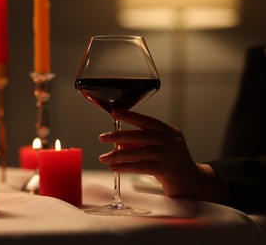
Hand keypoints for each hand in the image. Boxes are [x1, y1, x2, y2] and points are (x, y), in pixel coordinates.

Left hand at [99, 109, 227, 202]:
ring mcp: (170, 155)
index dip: (130, 115)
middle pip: (140, 135)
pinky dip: (125, 166)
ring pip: (138, 152)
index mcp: (169, 132)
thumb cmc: (171, 163)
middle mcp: (171, 141)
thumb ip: (140, 144)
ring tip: (104, 157)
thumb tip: (118, 141)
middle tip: (103, 138)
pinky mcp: (167, 170)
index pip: (147, 120)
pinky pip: (140, 167)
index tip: (115, 112)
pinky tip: (114, 167)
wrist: (192, 183)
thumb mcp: (157, 149)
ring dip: (117, 155)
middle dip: (118, 135)